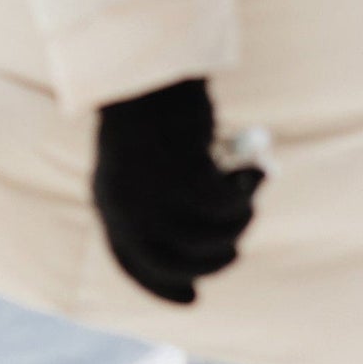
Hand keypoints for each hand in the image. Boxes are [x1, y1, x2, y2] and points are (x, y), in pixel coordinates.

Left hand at [93, 78, 262, 304]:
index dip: (162, 286)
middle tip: (238, 241)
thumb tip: (215, 240)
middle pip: (175, 262)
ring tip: (249, 194)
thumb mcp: (151, 159)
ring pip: (206, 240)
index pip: (131, 263)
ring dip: (238, 223)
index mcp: (108, 202)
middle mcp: (124, 205)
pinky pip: (225, 204)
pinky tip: (254, 170)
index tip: (194, 300)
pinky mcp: (180, 174)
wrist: (150, 64)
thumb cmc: (155, 107)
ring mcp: (150, 193)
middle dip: (215, 261)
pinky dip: (247, 191)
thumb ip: (168, 200)